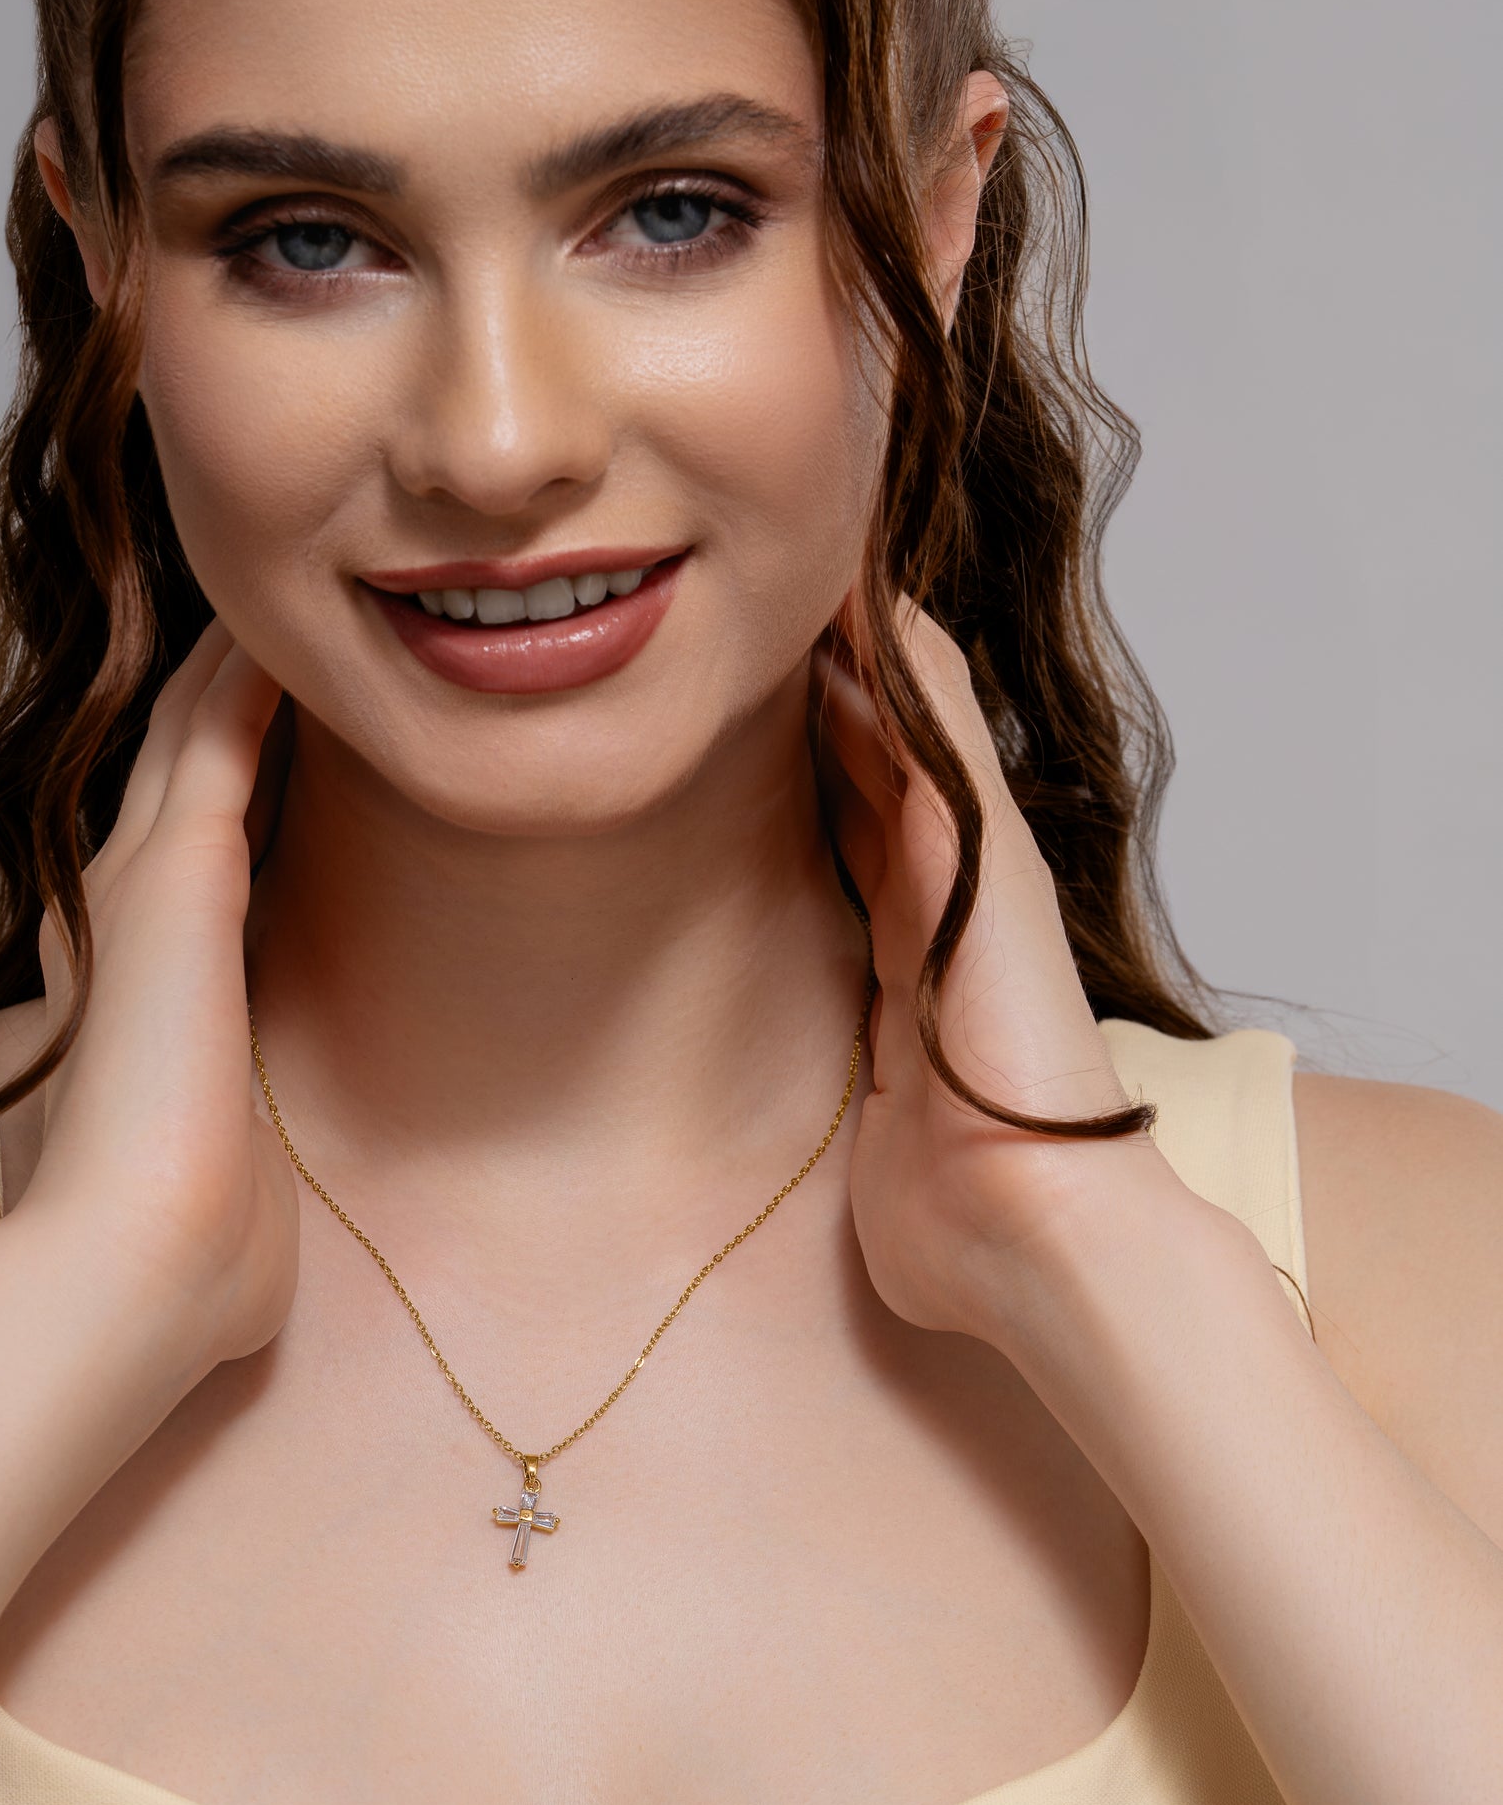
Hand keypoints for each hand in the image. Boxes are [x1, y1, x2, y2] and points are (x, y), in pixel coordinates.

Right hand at [14, 621, 299, 1382]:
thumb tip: (254, 1199)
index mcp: (144, 978)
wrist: (138, 1260)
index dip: (218, 779)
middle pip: (173, 765)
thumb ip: (234, 1144)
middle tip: (267, 610)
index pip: (186, 849)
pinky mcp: (178, 865)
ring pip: (185, 727)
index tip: (270, 724)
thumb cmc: (193, 1247)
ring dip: (226, 659)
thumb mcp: (228, 1165)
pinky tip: (287, 618)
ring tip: (276, 589)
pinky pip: (216, 728)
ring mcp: (144, 880)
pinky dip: (243, 669)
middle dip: (210, 691)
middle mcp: (128, 912)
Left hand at [816, 601, 1153, 1343]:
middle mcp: (943, 909)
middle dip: (835, 690)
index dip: (819, 768)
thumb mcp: (881, 1135)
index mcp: (911, 966)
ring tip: (825, 564)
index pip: (856, 840)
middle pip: (877, 769)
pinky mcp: (986, 873)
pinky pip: (941, 748)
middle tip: (782, 598)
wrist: (1035, 1240)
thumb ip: (867, 1104)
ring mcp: (972, 884)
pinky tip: (876, 597)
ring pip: (912, 738)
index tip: (769, 700)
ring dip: (870, 654)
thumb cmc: (961, 1217)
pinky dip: (910, 671)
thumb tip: (858, 1137)